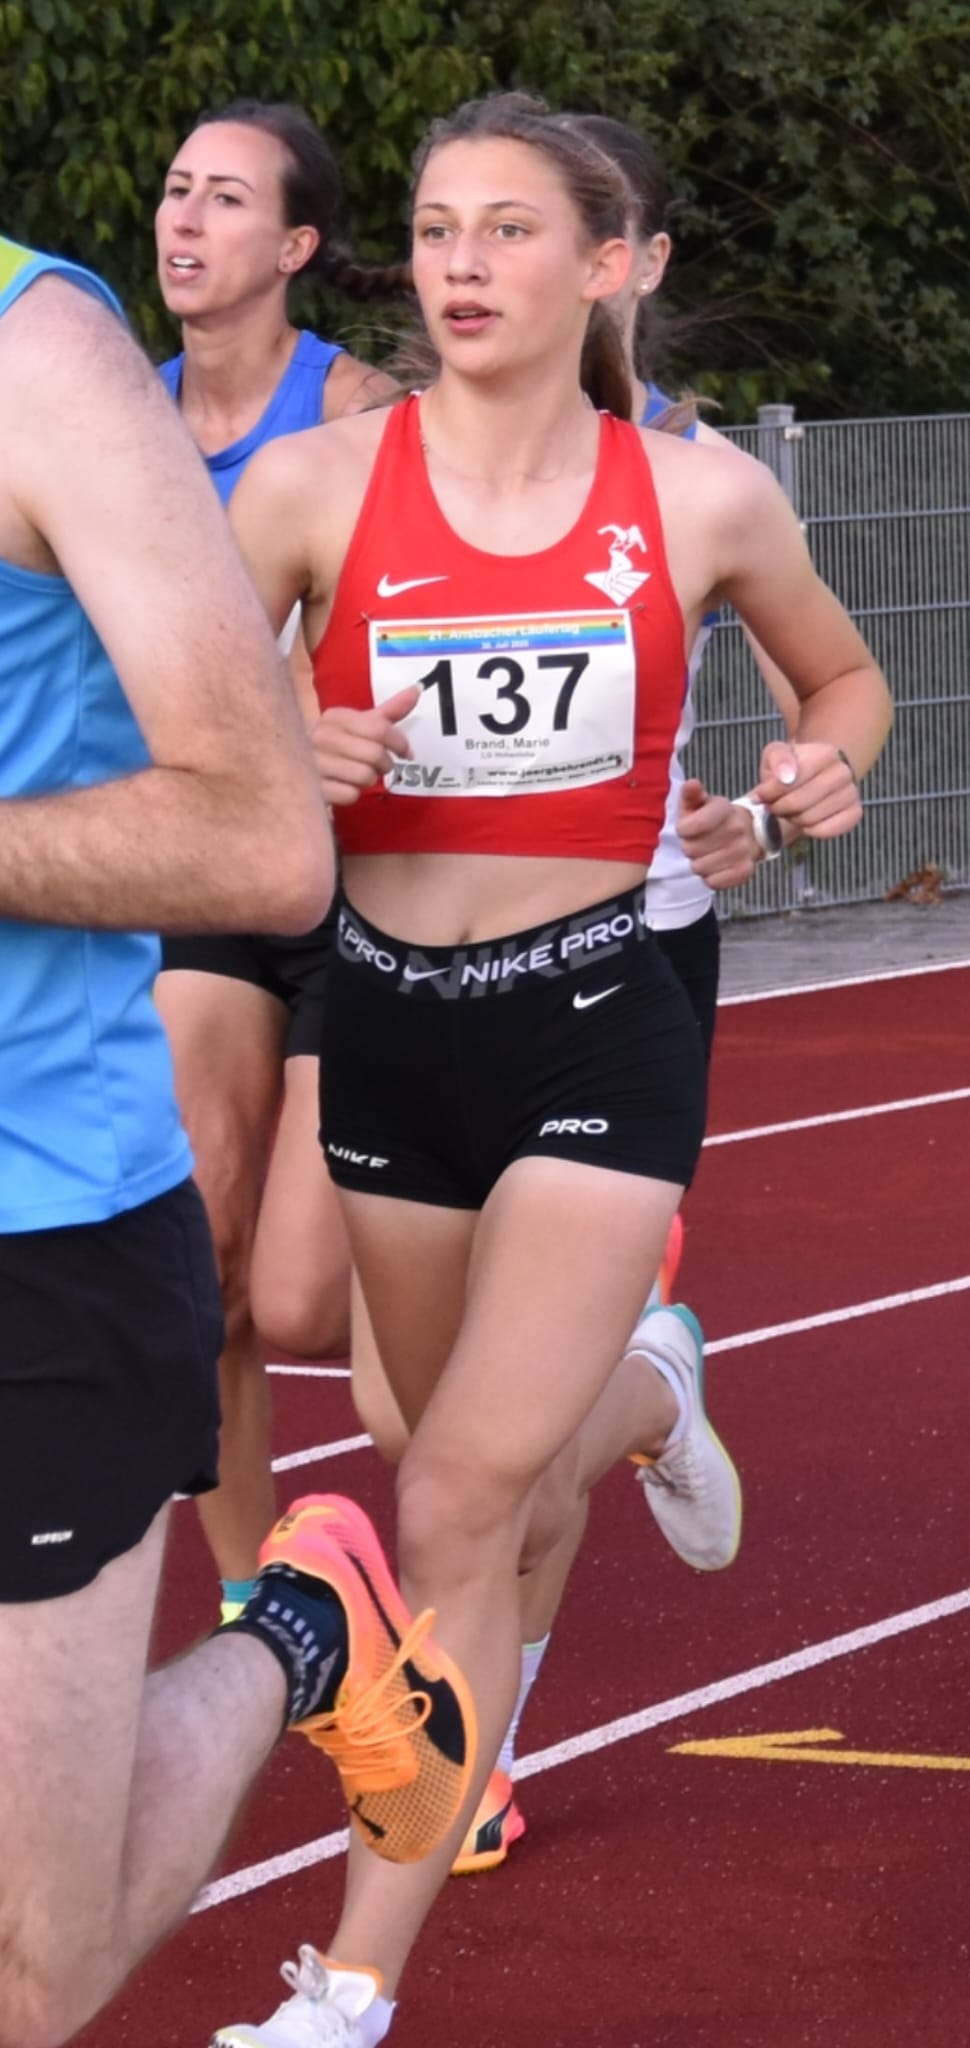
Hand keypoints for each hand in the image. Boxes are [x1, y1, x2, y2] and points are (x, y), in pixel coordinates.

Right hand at [310, 685, 420, 805]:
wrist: (296, 772)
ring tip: (355, 776)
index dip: (400, 743)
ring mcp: (313, 762)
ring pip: (365, 776)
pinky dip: (352, 795)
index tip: (406, 752)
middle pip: (375, 754)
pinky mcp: (311, 788)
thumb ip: (389, 712)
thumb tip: (417, 689)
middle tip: (377, 766)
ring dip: (367, 781)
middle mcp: (320, 736)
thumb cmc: (336, 748)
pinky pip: (350, 795)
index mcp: (334, 717)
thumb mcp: (360, 726)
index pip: (380, 728)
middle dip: (383, 765)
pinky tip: (341, 786)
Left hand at [677, 778, 759, 888]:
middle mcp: (736, 828)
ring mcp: (743, 850)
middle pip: (690, 850)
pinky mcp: (745, 871)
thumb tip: (691, 784)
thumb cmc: (714, 818)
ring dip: (699, 862)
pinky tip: (716, 866)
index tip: (687, 828)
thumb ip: (691, 794)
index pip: (689, 828)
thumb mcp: (700, 803)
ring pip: (699, 868)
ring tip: (707, 853)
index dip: (683, 830)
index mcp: (723, 808)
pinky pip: (713, 883)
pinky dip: (710, 877)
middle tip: (699, 841)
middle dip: (690, 847)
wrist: (749, 831)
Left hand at [754, 739, 860, 838]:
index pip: (791, 780)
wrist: (815, 777)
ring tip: (789, 810)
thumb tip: (786, 776)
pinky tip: (805, 821)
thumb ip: (778, 758)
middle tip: (774, 805)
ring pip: (811, 819)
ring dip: (793, 819)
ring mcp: (852, 793)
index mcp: (826, 753)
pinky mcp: (854, 813)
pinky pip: (826, 830)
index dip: (770, 792)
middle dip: (779, 808)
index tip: (761, 794)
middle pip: (800, 803)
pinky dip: (810, 830)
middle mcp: (843, 772)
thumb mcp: (777, 754)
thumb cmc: (792, 767)